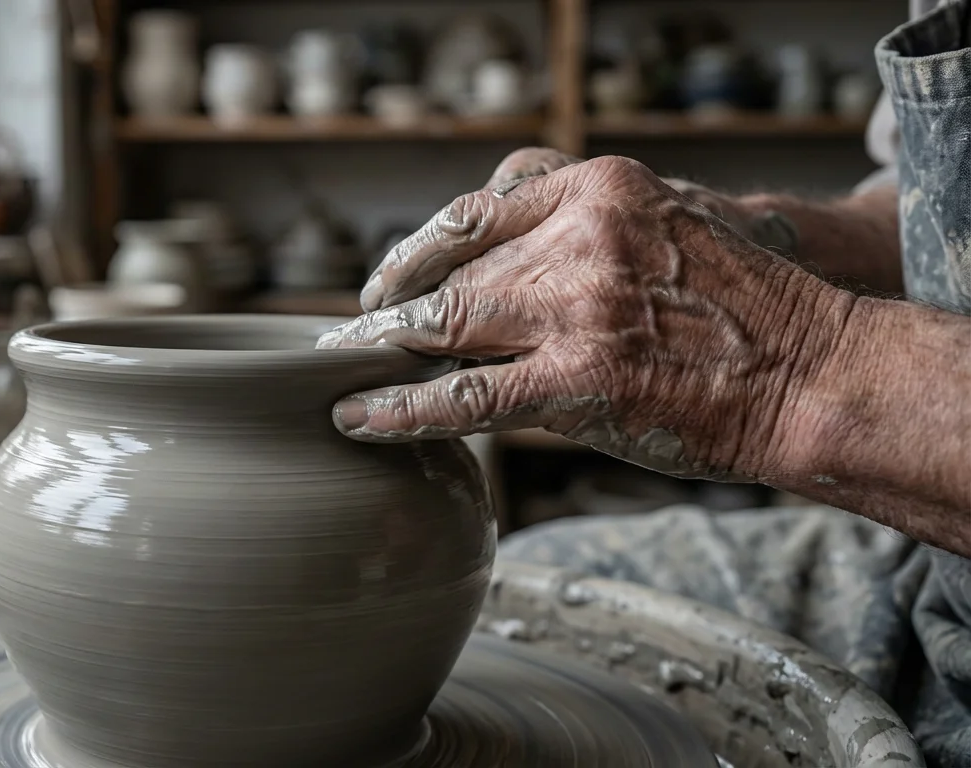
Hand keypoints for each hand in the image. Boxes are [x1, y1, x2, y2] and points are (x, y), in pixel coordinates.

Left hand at [318, 152, 852, 480]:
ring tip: (343, 365)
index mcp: (599, 187)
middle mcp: (580, 235)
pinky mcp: (576, 380)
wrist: (813, 371)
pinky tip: (359, 418)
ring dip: (382, 349)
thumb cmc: (744, 308)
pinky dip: (399, 409)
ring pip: (445, 324)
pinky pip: (462, 395)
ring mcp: (575, 307)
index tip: (394, 273)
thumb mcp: (667, 223)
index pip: (478, 209)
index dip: (422, 246)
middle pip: (452, 267)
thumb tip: (504, 262)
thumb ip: (583, 228)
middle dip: (392, 300)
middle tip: (351, 326)